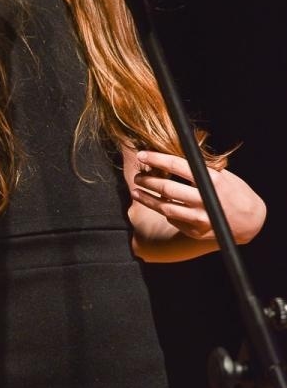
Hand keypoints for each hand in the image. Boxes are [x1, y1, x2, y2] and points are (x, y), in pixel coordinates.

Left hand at [132, 150, 265, 243]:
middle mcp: (204, 200)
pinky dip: (164, 212)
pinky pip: (173, 220)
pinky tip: (157, 205)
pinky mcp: (196, 232)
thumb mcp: (222, 175)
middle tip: (137, 176)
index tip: (142, 155)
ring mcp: (200, 218)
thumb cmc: (235, 192)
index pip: (177, 166)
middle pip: (166, 188)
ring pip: (164, 207)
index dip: (156, 159)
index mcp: (211, 180)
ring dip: (146, 199)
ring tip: (136, 192)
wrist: (250, 221)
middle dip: (147, 180)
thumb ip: (198, 169)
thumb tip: (170, 158)